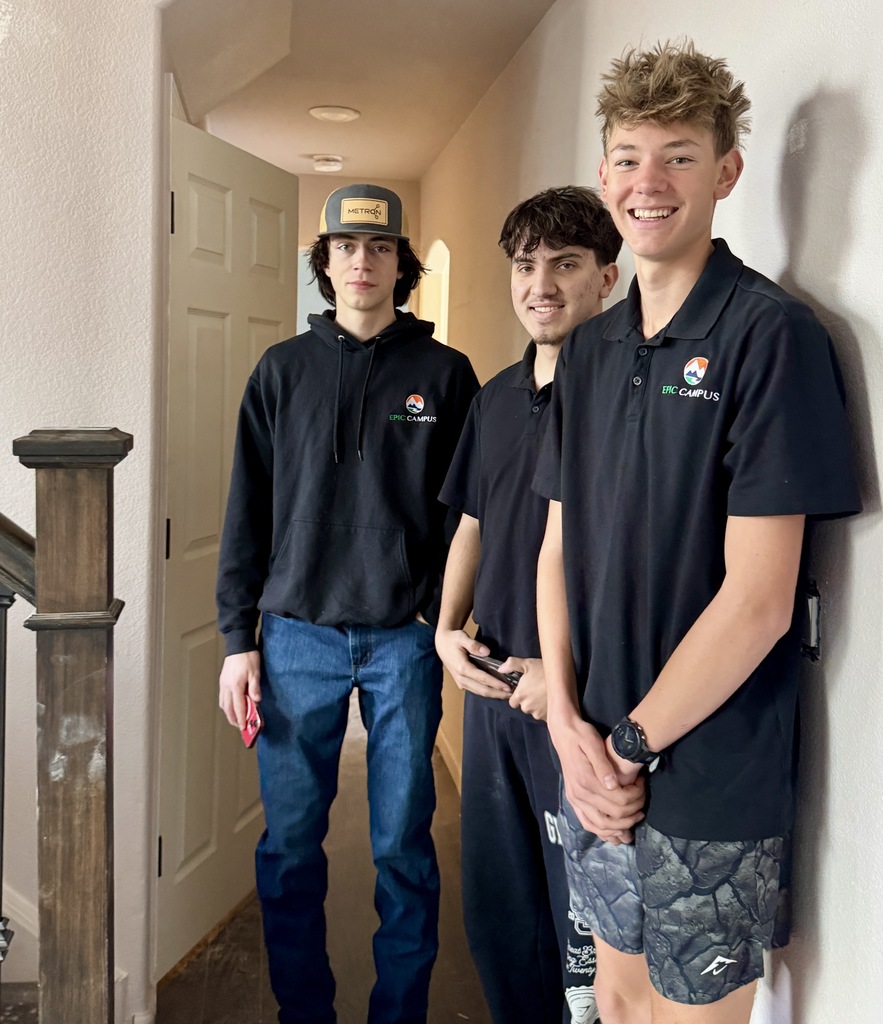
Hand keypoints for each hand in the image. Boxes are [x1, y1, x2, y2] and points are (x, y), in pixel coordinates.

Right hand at [219, 650, 261, 728]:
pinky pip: (222, 697)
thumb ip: (255, 688)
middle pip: (228, 708)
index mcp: (235, 686)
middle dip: (234, 719)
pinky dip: (226, 705)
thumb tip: (256, 701)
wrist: (238, 644)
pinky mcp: (222, 681)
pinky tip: (231, 706)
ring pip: (223, 704)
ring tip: (236, 718)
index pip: (238, 707)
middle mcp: (227, 686)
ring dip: (229, 713)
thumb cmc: (248, 657)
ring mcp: (223, 684)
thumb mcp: (255, 672)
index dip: (241, 718)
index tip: (243, 727)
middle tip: (240, 726)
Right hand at [434, 628, 511, 698]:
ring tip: (507, 695)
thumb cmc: (453, 640)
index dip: (496, 684)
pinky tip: (496, 691)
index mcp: (462, 668)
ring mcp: (461, 682)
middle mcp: (461, 678)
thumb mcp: (462, 637)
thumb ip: (474, 645)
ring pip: (479, 692)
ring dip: (493, 695)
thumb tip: (486, 652)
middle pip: (482, 690)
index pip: (483, 679)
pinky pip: (476, 690)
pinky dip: (487, 692)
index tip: (508, 686)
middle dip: (498, 693)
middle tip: (512, 694)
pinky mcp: (462, 683)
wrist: (442, 644)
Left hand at [500, 657, 546, 720]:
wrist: (564, 682)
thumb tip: (500, 669)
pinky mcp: (548, 718)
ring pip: (534, 712)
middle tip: (537, 691)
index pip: (513, 702)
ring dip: (537, 706)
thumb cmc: (544, 671)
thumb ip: (511, 665)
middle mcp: (526, 707)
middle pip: (524, 707)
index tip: (525, 691)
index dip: (518, 697)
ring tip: (545, 696)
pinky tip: (550, 701)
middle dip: (528, 701)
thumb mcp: (527, 664)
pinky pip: (544, 716)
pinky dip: (546, 711)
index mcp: (519, 695)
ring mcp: (537, 714)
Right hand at [548, 710, 645, 840]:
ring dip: (620, 829)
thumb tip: (614, 784)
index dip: (637, 796)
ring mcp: (575, 799)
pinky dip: (602, 832)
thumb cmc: (581, 734)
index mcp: (586, 780)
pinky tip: (614, 831)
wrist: (562, 732)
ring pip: (600, 826)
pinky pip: (588, 824)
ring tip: (634, 821)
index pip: (620, 799)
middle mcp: (579, 794)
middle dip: (633, 813)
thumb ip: (603, 764)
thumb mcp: (593, 743)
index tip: (643, 784)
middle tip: (643, 802)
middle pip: (613, 816)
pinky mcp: (573, 800)